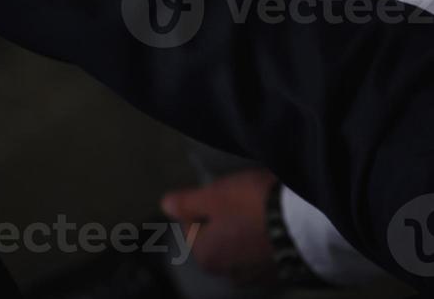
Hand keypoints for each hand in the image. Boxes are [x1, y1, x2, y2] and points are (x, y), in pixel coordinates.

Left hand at [160, 169, 276, 286]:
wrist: (307, 224)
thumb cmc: (252, 206)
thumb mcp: (213, 196)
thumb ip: (186, 202)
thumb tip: (165, 205)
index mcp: (206, 257)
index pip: (191, 226)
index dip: (204, 204)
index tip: (222, 193)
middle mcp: (229, 275)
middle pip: (217, 239)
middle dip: (225, 220)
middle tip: (243, 200)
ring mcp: (259, 278)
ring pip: (242, 248)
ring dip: (247, 232)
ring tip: (263, 211)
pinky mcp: (284, 275)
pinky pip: (266, 255)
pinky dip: (268, 242)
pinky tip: (278, 225)